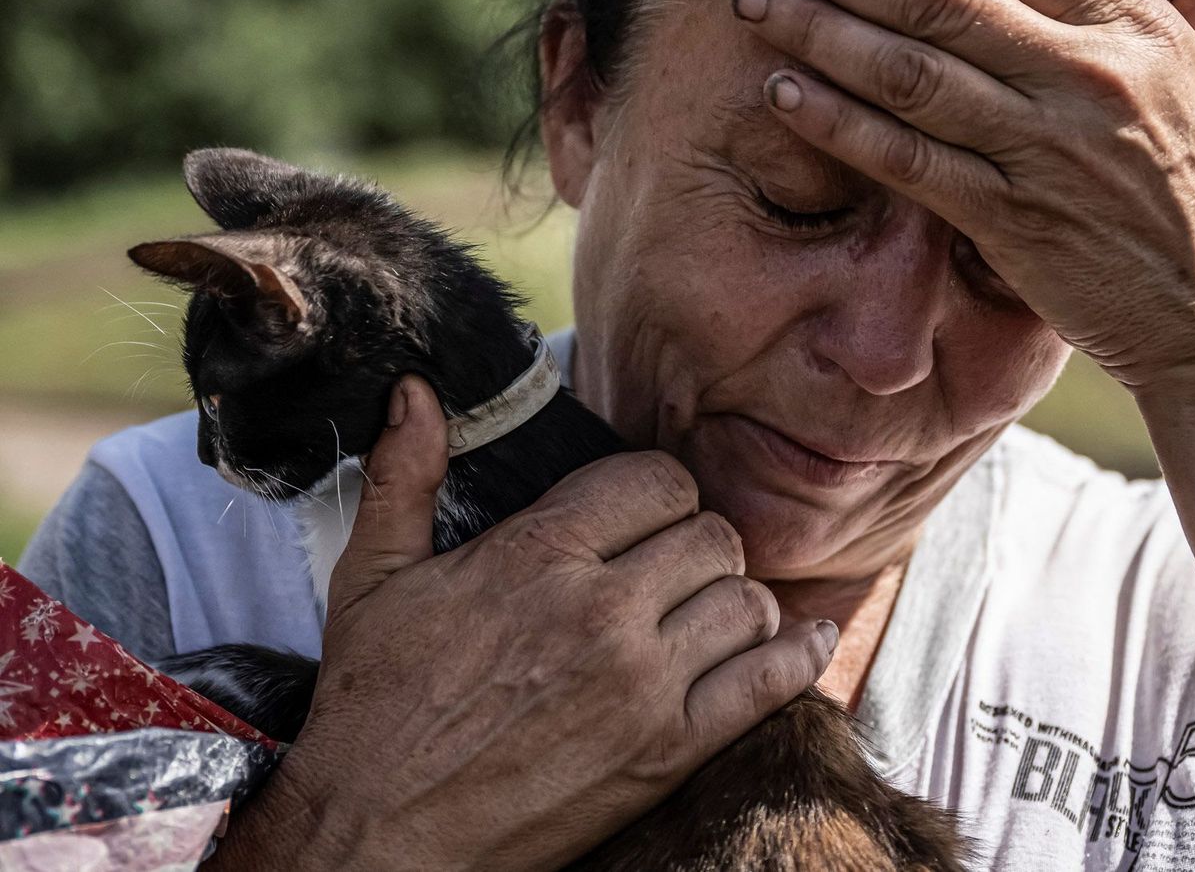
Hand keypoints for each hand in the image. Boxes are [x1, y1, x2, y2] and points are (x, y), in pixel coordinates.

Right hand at [213, 376, 836, 870]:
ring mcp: (642, 684)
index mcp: (537, 554)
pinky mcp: (668, 752)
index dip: (659, 490)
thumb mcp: (369, 579)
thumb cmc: (372, 710)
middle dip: (700, 542)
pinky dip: (797, 655)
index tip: (646, 513)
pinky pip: (768, 682)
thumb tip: (414, 391)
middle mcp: (601, 611)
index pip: (657, 481)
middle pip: (712, 536)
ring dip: (738, 598)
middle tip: (677, 566)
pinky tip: (803, 639)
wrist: (379, 837)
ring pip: (747, 601)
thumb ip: (403, 476)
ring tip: (711, 609)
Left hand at [730, 0, 1194, 388]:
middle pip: (939, 1)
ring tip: (755, 0)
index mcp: (1139, 29)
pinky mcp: (1014, 224)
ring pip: (910, 74)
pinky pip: (909, 161)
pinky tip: (786, 93)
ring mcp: (1048, 152)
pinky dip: (841, 124)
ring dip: (821, 30)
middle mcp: (1090, 78)